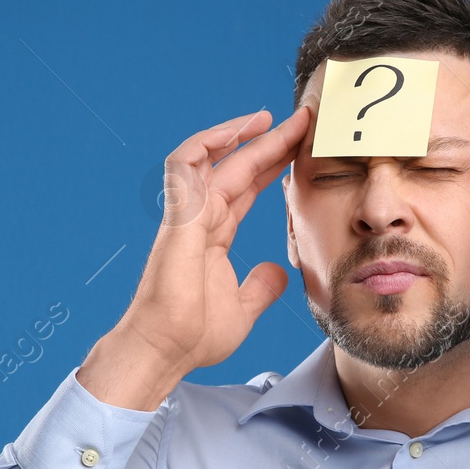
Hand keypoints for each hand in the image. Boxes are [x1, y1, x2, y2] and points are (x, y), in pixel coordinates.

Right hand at [116, 105, 308, 378]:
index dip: (274, 163)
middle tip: (303, 119)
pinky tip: (236, 131)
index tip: (303, 146)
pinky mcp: (177, 217)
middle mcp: (200, 218)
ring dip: (241, 134)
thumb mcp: (243, 309)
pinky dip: (207, 143)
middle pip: (239, 166)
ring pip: (213, 157)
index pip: (249, 187)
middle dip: (271, 141)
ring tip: (272, 117)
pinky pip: (184, 165)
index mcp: (215, 234)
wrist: (166, 351)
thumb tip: (278, 271)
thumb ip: (260, 287)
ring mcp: (186, 214)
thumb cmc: (194, 336)